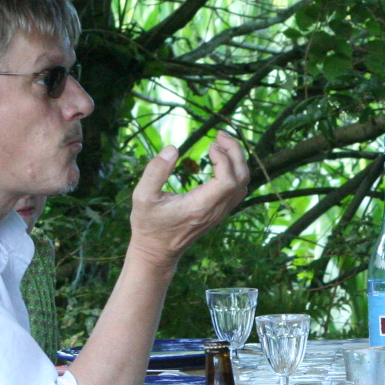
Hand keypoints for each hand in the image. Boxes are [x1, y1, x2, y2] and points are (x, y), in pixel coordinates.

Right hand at [128, 132, 249, 267]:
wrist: (158, 251)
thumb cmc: (148, 224)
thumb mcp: (141, 197)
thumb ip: (154, 172)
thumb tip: (172, 148)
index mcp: (200, 207)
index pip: (228, 181)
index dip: (224, 159)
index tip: (210, 144)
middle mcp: (216, 210)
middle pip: (241, 178)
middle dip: (235, 152)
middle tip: (220, 134)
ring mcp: (220, 213)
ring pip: (243, 184)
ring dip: (237, 160)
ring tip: (220, 142)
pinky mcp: (220, 212)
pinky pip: (237, 189)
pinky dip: (235, 170)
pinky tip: (220, 158)